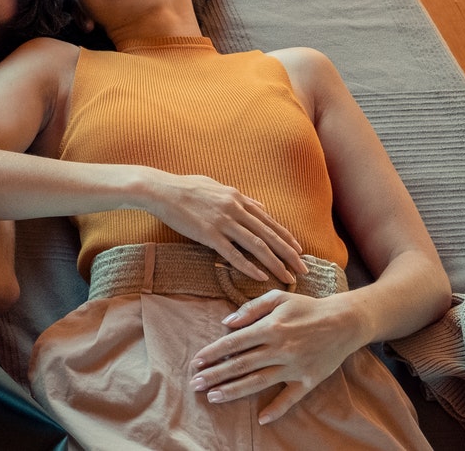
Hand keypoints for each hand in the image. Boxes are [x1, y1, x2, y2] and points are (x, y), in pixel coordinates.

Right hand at [141, 172, 308, 285]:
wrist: (161, 189)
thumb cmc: (186, 187)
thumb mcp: (217, 186)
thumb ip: (239, 198)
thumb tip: (259, 206)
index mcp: (237, 198)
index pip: (268, 221)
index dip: (286, 237)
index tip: (299, 251)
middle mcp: (235, 209)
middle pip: (269, 235)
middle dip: (289, 254)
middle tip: (303, 269)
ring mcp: (222, 222)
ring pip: (256, 245)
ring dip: (275, 263)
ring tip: (288, 277)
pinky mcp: (208, 234)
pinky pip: (233, 254)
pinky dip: (249, 266)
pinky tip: (260, 277)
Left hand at [189, 291, 364, 422]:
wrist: (345, 322)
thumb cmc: (307, 307)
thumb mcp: (278, 299)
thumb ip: (251, 308)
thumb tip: (226, 322)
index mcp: (271, 327)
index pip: (234, 342)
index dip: (213, 353)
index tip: (196, 361)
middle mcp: (280, 349)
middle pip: (241, 365)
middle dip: (215, 375)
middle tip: (195, 384)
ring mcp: (294, 367)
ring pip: (259, 382)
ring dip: (234, 391)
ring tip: (213, 397)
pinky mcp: (308, 380)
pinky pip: (291, 398)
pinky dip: (276, 409)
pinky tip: (261, 419)